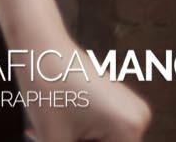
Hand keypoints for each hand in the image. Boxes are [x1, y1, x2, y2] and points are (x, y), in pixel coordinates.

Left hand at [24, 62, 149, 141]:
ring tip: (47, 134)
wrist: (37, 44)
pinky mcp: (115, 100)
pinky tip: (57, 127)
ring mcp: (128, 107)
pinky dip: (80, 133)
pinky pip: (102, 129)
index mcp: (129, 129)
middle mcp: (138, 118)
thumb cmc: (45, 85)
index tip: (66, 141)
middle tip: (47, 139)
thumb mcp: (55, 138)